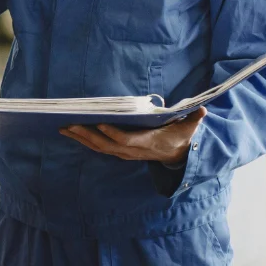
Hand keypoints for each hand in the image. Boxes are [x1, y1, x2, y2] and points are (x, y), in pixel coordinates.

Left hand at [60, 107, 206, 167]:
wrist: (177, 155)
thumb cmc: (179, 137)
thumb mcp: (188, 129)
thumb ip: (193, 120)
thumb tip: (202, 110)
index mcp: (147, 143)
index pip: (126, 140)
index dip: (112, 133)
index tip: (99, 123)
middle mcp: (132, 150)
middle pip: (106, 144)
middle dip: (87, 135)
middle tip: (69, 124)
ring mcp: (123, 153)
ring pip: (98, 147)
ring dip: (80, 138)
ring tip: (63, 127)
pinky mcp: (118, 151)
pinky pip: (98, 147)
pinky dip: (83, 140)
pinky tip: (71, 132)